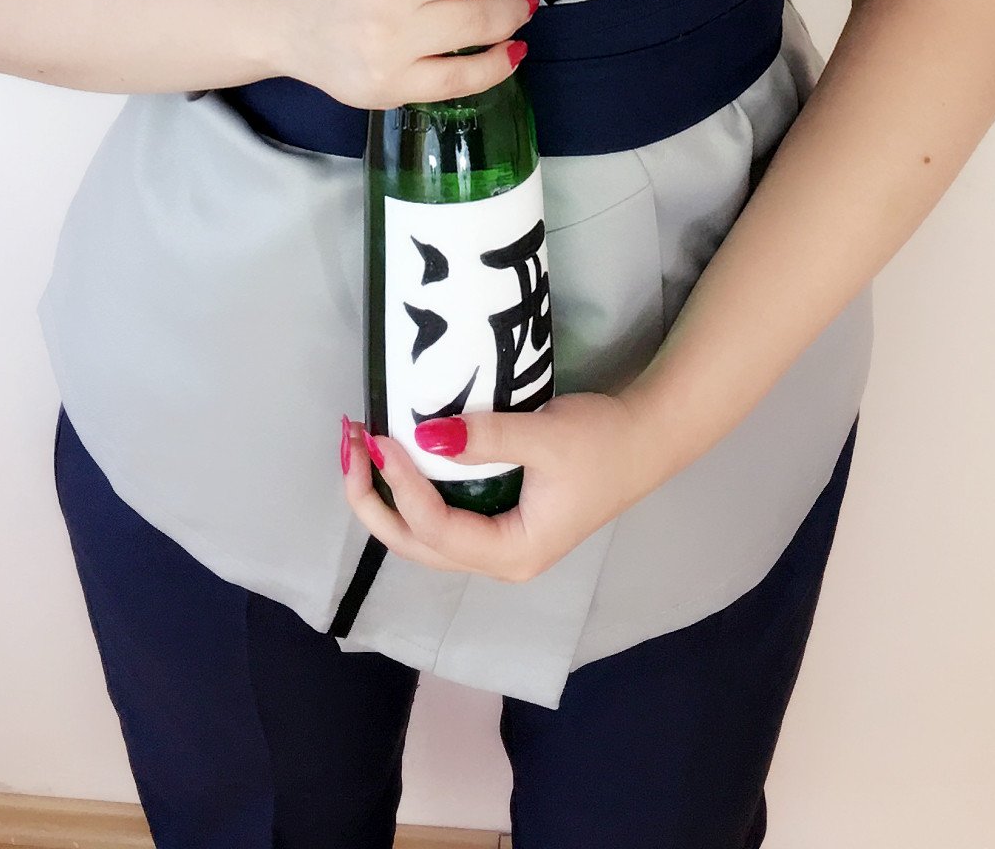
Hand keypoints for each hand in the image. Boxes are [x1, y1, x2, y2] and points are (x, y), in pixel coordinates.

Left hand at [338, 391, 657, 584]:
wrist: (645, 439)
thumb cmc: (602, 443)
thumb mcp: (546, 436)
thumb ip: (486, 438)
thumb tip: (426, 435)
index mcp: (512, 552)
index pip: (437, 530)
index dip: (402, 486)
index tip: (379, 437)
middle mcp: (497, 559)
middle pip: (417, 545)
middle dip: (374, 500)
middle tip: (349, 445)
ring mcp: (497, 541)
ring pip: (424, 534)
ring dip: (387, 494)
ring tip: (359, 447)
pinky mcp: (498, 517)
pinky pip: (440, 514)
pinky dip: (412, 488)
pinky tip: (395, 455)